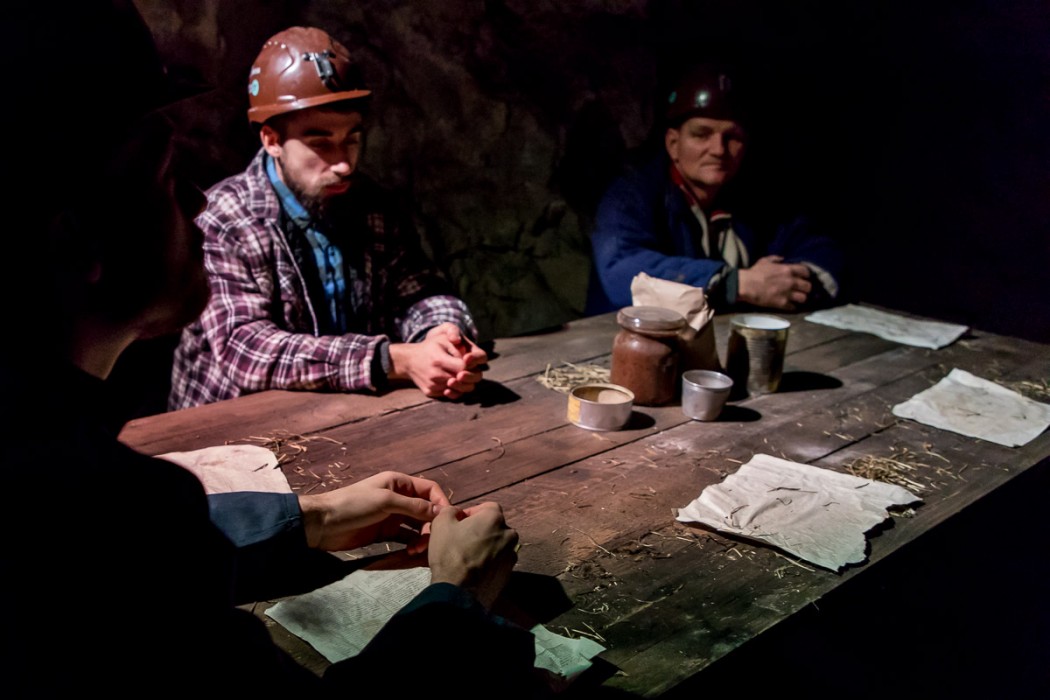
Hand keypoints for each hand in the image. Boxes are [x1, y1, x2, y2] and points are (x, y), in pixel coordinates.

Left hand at [298, 471, 451, 553]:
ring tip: (417, 551)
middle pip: (426, 510)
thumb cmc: (353, 505)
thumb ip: (414, 506)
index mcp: (399, 483)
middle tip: (428, 542)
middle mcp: (399, 498)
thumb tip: (440, 512)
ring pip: (417, 526)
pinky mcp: (385, 533)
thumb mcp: (385, 501)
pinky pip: (406, 539)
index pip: (430, 490)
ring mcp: (392, 516)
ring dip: (422, 538)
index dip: (441, 503)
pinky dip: (412, 545)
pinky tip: (412, 554)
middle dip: (431, 525)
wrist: (322, 524)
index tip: (447, 520)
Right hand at [388, 322, 486, 398]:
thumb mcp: (442, 339)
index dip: (469, 366)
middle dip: (468, 376)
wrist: (408, 360)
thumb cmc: (429, 347)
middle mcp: (435, 375)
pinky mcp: (430, 392)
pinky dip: (453, 389)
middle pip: (462, 381)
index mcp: (439, 360)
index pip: (463, 368)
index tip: (468, 362)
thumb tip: (468, 358)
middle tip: (467, 371)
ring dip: (462, 384)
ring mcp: (432, 386)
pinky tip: (453, 381)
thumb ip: (457, 347)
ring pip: (457, 390)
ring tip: (461, 375)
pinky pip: (448, 394)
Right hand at [428, 501, 518, 609]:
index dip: (470, 514)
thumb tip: (456, 513)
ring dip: (485, 547)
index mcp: (495, 518)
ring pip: (497, 545)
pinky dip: (488, 563)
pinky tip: (473, 570)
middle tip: (461, 540)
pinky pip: (498, 562)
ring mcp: (511, 555)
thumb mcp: (441, 524)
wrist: (458, 592)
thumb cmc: (450, 555)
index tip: (458, 524)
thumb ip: (450, 511)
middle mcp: (509, 534)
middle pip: (493, 527)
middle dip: (479, 531)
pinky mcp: (508, 574)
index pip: (486, 507)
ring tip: (467, 557)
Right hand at [737, 255, 812, 309]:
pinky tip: (788, 305)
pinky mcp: (782, 303)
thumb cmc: (754, 272)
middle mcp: (791, 281)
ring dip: (800, 298)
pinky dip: (791, 306)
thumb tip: (783, 259)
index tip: (803, 277)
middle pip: (808, 287)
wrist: (746, 285)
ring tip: (796, 299)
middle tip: (801, 290)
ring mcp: (787, 293)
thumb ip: (776, 259)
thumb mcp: (765, 261)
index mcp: (788, 270)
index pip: (806, 272)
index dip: (806, 275)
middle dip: (806, 288)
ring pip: (803, 298)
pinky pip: (793, 307)